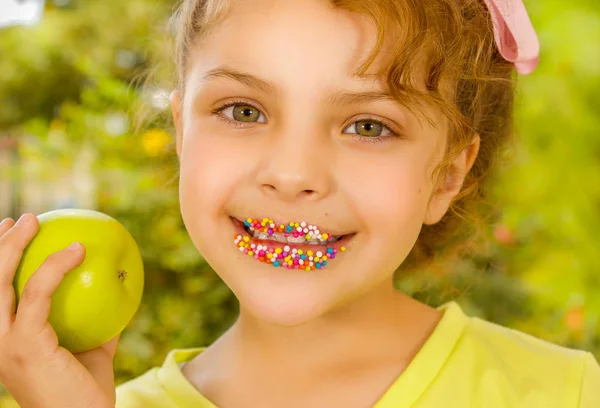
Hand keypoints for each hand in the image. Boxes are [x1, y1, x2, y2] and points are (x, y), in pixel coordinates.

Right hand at [0, 214, 117, 407]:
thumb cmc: (86, 390)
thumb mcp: (92, 349)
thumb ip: (98, 322)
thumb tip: (118, 290)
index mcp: (7, 341)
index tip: (11, 232)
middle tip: (21, 219)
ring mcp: (5, 343)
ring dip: (12, 247)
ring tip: (32, 221)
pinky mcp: (23, 345)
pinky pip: (38, 293)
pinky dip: (55, 267)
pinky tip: (77, 250)